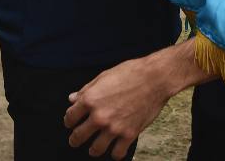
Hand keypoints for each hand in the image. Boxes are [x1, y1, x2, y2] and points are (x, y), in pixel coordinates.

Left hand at [64, 40, 210, 158]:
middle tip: (76, 140)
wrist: (156, 78)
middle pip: (77, 137)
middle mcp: (99, 116)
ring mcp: (114, 127)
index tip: (72, 122)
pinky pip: (117, 153)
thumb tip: (72, 98)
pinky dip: (115, 153)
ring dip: (93, 149)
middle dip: (75, 139)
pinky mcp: (129, 134)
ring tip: (94, 148)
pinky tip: (115, 149)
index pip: (70, 118)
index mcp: (90, 100)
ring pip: (95, 149)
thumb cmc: (131, 72)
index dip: (69, 120)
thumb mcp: (104, 76)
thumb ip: (86, 89)